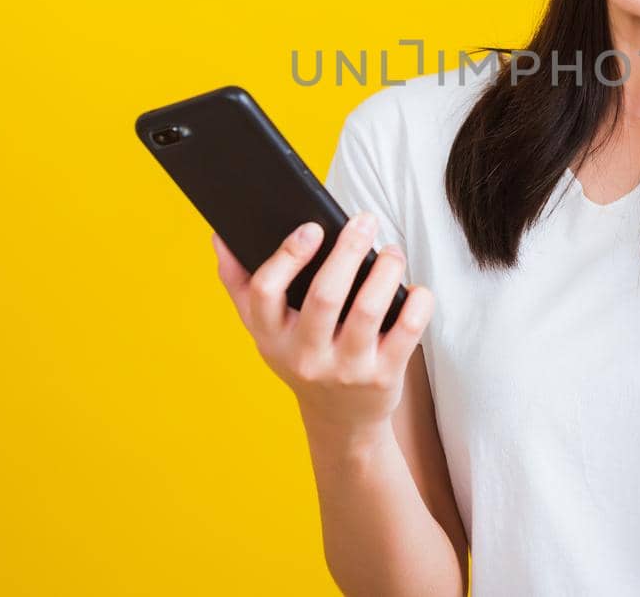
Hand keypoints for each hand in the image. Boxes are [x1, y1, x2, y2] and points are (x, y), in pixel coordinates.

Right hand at [212, 212, 434, 435]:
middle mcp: (306, 355)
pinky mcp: (383, 377)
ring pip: (368, 308)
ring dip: (386, 270)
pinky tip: (416, 288)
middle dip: (349, 249)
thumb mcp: (266, 330)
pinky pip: (407, 331)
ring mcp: (346, 369)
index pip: (265, 292)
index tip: (313, 226)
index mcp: (271, 336)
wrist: (340, 419)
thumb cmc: (302, 355)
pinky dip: (418, 302)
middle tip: (365, 220)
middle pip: (325, 295)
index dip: (288, 255)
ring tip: (392, 250)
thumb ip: (241, 283)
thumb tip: (221, 235)